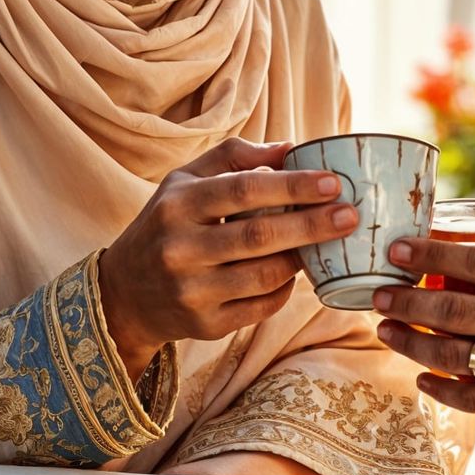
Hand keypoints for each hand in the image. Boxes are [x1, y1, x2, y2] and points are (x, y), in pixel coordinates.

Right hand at [99, 138, 358, 378]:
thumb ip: (234, 157)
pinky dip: (285, 288)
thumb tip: (290, 148)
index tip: (332, 183)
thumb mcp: (185, 180)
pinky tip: (294, 272)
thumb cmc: (167, 222)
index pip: (244, 190)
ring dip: (302, 258)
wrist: (123, 293)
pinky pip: (261, 307)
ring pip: (264, 275)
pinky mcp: (204, 326)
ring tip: (327, 243)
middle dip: (312, 225)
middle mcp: (180, 249)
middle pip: (259, 236)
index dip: (292, 186)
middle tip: (350, 215)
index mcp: (177, 204)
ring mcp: (191, 292)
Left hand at [371, 236, 474, 449]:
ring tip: (386, 330)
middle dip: (405, 298)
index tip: (399, 249)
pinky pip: (473, 399)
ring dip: (411, 342)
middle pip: (453, 308)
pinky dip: (441, 389)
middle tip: (376, 290)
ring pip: (453, 356)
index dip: (430, 254)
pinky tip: (422, 376)